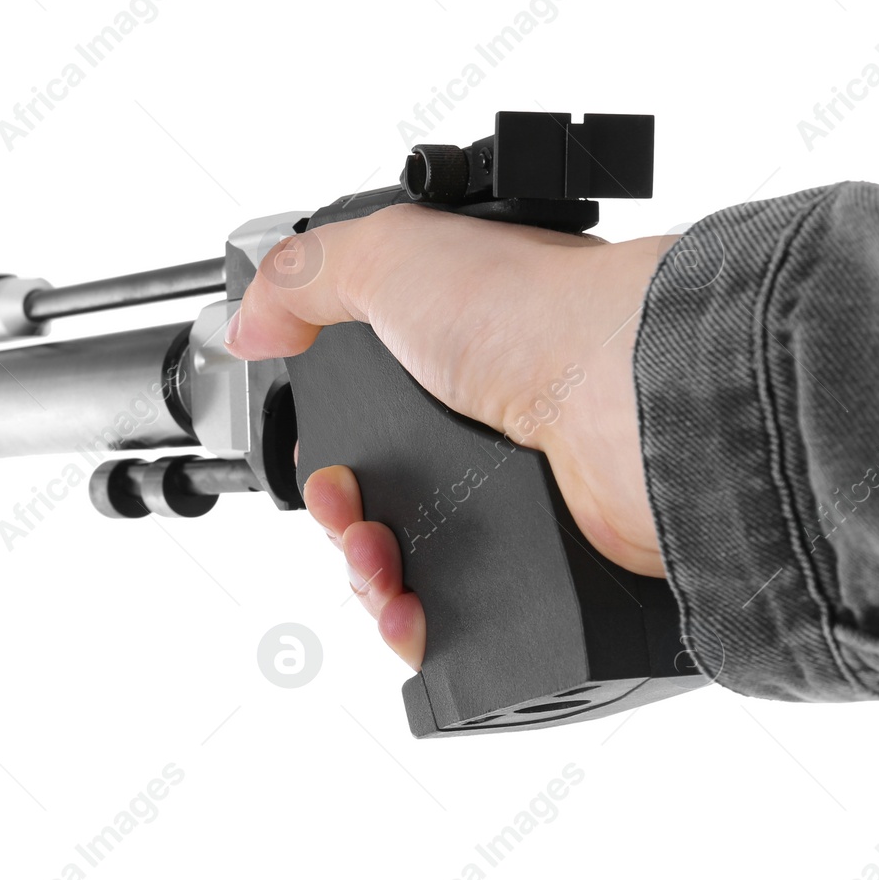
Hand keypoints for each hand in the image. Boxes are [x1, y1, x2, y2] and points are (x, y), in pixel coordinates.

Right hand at [226, 204, 674, 669]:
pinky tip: (409, 611)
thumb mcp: (391, 253)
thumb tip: (251, 322)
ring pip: (409, 570)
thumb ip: (305, 275)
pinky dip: (416, 627)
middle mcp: (485, 427)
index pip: (364, 421)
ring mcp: (516, 498)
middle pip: (377, 506)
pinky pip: (463, 619)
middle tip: (346, 514)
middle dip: (339, 522)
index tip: (315, 462)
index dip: (323, 451)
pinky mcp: (546, 559)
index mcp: (450, 356)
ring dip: (367, 578)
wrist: (627, 394)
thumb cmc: (537, 312)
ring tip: (378, 564)